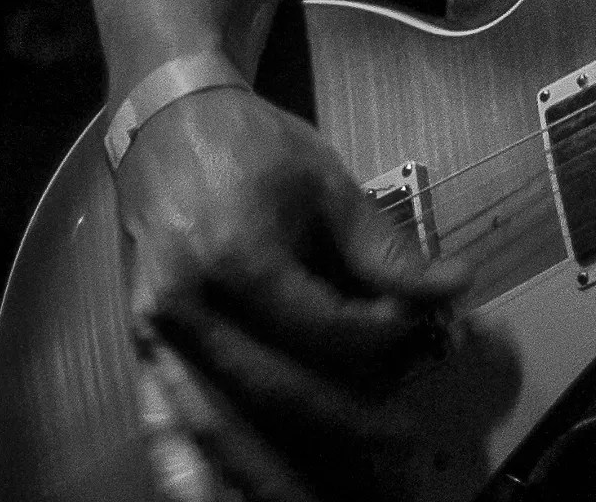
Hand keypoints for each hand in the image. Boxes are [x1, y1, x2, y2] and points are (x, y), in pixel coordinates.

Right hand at [116, 84, 470, 500]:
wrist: (168, 128)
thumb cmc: (254, 151)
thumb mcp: (326, 183)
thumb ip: (385, 248)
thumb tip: (455, 287)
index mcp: (234, 254)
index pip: (318, 325)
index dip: (378, 338)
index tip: (423, 333)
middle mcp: (185, 307)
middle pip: (271, 389)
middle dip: (340, 433)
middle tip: (401, 468)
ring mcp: (154, 338)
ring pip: (216, 427)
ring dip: (268, 479)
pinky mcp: (140, 354)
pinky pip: (161, 427)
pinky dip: (186, 477)